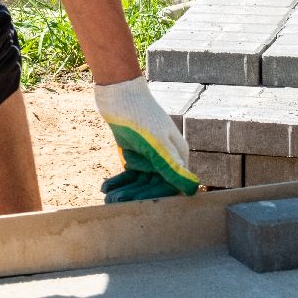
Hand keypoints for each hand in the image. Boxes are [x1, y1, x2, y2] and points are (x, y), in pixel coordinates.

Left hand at [94, 76, 198, 202]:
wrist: (119, 91)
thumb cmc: (140, 114)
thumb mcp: (155, 143)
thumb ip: (171, 166)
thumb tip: (193, 190)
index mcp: (178, 155)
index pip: (171, 185)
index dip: (154, 197)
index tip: (136, 206)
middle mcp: (167, 157)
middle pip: (153, 184)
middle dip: (133, 195)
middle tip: (112, 202)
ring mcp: (150, 154)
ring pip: (139, 180)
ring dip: (124, 190)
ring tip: (106, 196)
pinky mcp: (134, 151)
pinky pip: (129, 173)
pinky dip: (119, 181)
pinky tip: (105, 187)